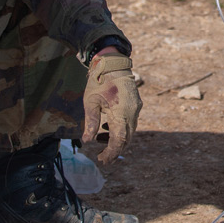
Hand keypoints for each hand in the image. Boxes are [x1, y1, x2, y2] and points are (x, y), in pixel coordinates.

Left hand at [82, 50, 141, 164]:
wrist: (113, 63)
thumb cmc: (99, 81)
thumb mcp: (90, 102)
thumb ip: (90, 122)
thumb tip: (87, 141)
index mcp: (121, 112)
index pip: (119, 140)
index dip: (111, 152)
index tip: (102, 159)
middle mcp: (132, 113)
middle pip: (127, 139)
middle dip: (115, 150)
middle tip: (103, 157)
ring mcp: (136, 109)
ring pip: (130, 131)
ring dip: (117, 139)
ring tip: (101, 140)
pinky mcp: (136, 105)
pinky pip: (130, 122)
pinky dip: (120, 129)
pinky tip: (107, 126)